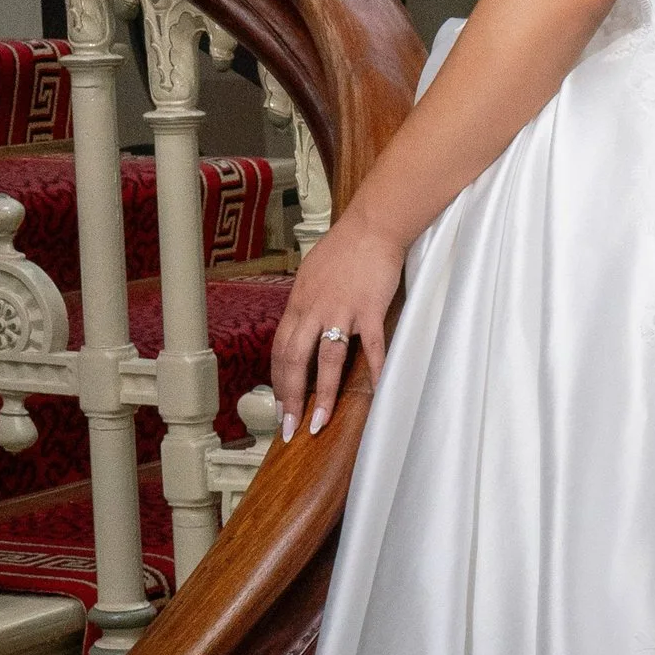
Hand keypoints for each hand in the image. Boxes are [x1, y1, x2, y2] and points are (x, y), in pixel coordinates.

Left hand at [270, 213, 404, 441]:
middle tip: (289, 426)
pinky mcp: (369, 309)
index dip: (278, 382)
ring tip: (318, 422)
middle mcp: (314, 310)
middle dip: (289, 398)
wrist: (371, 227)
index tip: (280, 407)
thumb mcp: (310, 277)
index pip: (280, 350)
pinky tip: (376, 391)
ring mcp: (342, 311)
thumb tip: (301, 328)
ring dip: (322, 395)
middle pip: (294, 360)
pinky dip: (374, 370)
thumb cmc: (343, 249)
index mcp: (298, 305)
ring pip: (326, 360)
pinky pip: (371, 346)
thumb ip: (305, 305)